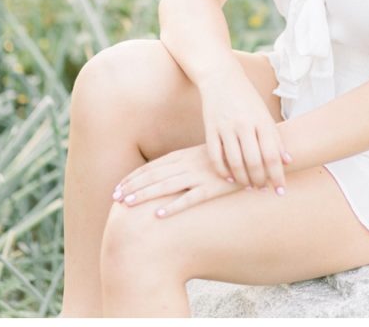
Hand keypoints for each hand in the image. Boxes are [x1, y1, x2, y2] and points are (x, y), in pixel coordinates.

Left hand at [112, 145, 247, 218]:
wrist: (252, 153)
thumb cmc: (225, 158)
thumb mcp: (199, 157)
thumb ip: (182, 165)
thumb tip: (164, 176)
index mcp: (182, 156)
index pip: (151, 167)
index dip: (133, 177)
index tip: (118, 187)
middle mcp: (186, 165)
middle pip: (153, 176)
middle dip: (132, 186)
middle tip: (115, 197)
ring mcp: (198, 176)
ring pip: (165, 186)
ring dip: (144, 195)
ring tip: (128, 204)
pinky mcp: (212, 188)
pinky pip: (190, 199)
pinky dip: (174, 206)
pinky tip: (160, 214)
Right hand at [197, 70, 288, 192]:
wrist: (221, 77)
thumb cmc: (247, 99)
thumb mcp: (265, 114)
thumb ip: (275, 138)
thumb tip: (288, 161)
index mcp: (262, 121)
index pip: (273, 155)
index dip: (278, 176)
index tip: (280, 190)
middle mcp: (245, 124)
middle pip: (255, 162)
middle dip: (260, 181)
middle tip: (262, 189)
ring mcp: (226, 127)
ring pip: (236, 162)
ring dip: (243, 180)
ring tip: (249, 186)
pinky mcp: (210, 129)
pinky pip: (216, 157)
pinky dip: (223, 171)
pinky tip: (230, 178)